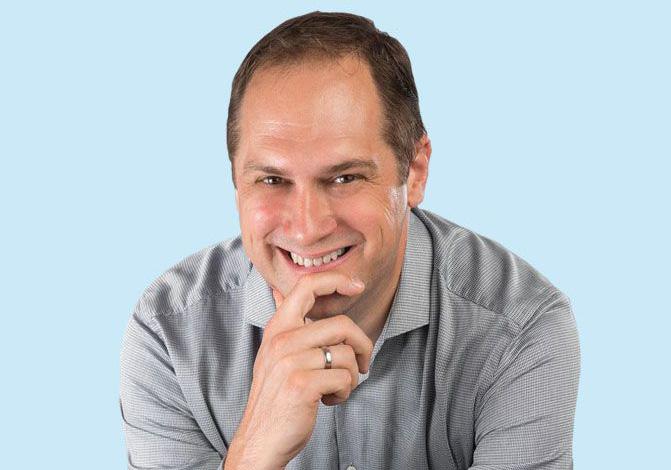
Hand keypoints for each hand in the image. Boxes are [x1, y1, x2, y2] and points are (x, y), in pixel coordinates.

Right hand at [226, 272, 372, 468]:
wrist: (261, 439)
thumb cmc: (276, 397)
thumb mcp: (274, 354)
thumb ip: (287, 326)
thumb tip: (283, 293)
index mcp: (278, 328)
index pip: (307, 286)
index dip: (336, 280)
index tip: (356, 286)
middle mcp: (282, 340)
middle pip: (342, 324)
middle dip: (362, 345)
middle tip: (362, 363)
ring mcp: (290, 361)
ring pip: (346, 355)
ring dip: (350, 376)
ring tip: (335, 388)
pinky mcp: (302, 384)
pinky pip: (345, 378)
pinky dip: (345, 392)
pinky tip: (329, 400)